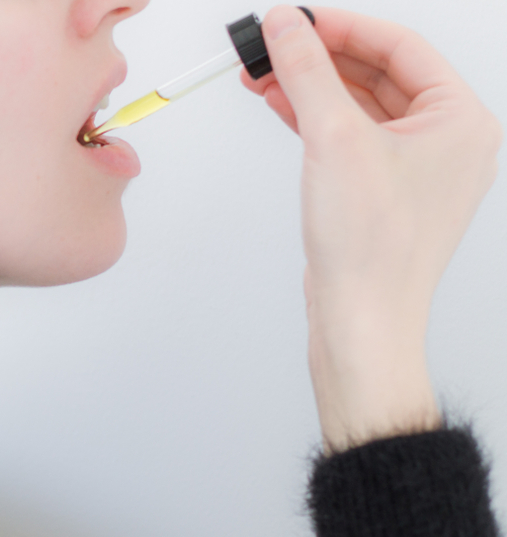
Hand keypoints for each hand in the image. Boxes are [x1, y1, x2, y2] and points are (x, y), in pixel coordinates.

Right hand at [241, 6, 501, 451]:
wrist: (360, 320)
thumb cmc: (372, 249)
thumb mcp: (334, 140)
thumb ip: (307, 72)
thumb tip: (287, 25)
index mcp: (460, 120)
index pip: (399, 47)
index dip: (342, 27)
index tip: (297, 20)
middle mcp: (444, 141)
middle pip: (377, 74)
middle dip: (319, 58)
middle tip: (273, 44)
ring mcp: (413, 169)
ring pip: (357, 107)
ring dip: (309, 88)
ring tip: (262, 73)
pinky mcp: (380, 192)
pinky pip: (348, 138)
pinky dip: (312, 120)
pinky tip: (279, 105)